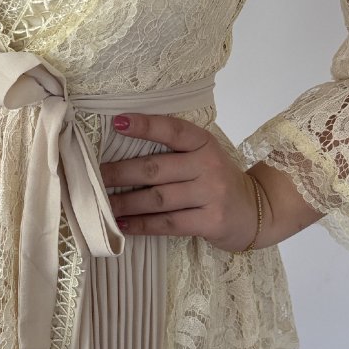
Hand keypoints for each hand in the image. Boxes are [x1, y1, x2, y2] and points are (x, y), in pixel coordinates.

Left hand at [99, 112, 265, 251]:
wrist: (255, 211)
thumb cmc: (217, 181)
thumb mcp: (203, 156)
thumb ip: (174, 150)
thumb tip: (123, 144)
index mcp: (204, 143)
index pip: (172, 130)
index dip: (145, 125)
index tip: (116, 123)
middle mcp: (208, 166)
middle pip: (155, 168)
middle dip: (120, 173)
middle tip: (94, 177)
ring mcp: (211, 195)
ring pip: (158, 199)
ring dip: (125, 202)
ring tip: (102, 204)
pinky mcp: (210, 221)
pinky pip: (167, 224)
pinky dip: (142, 225)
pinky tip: (123, 224)